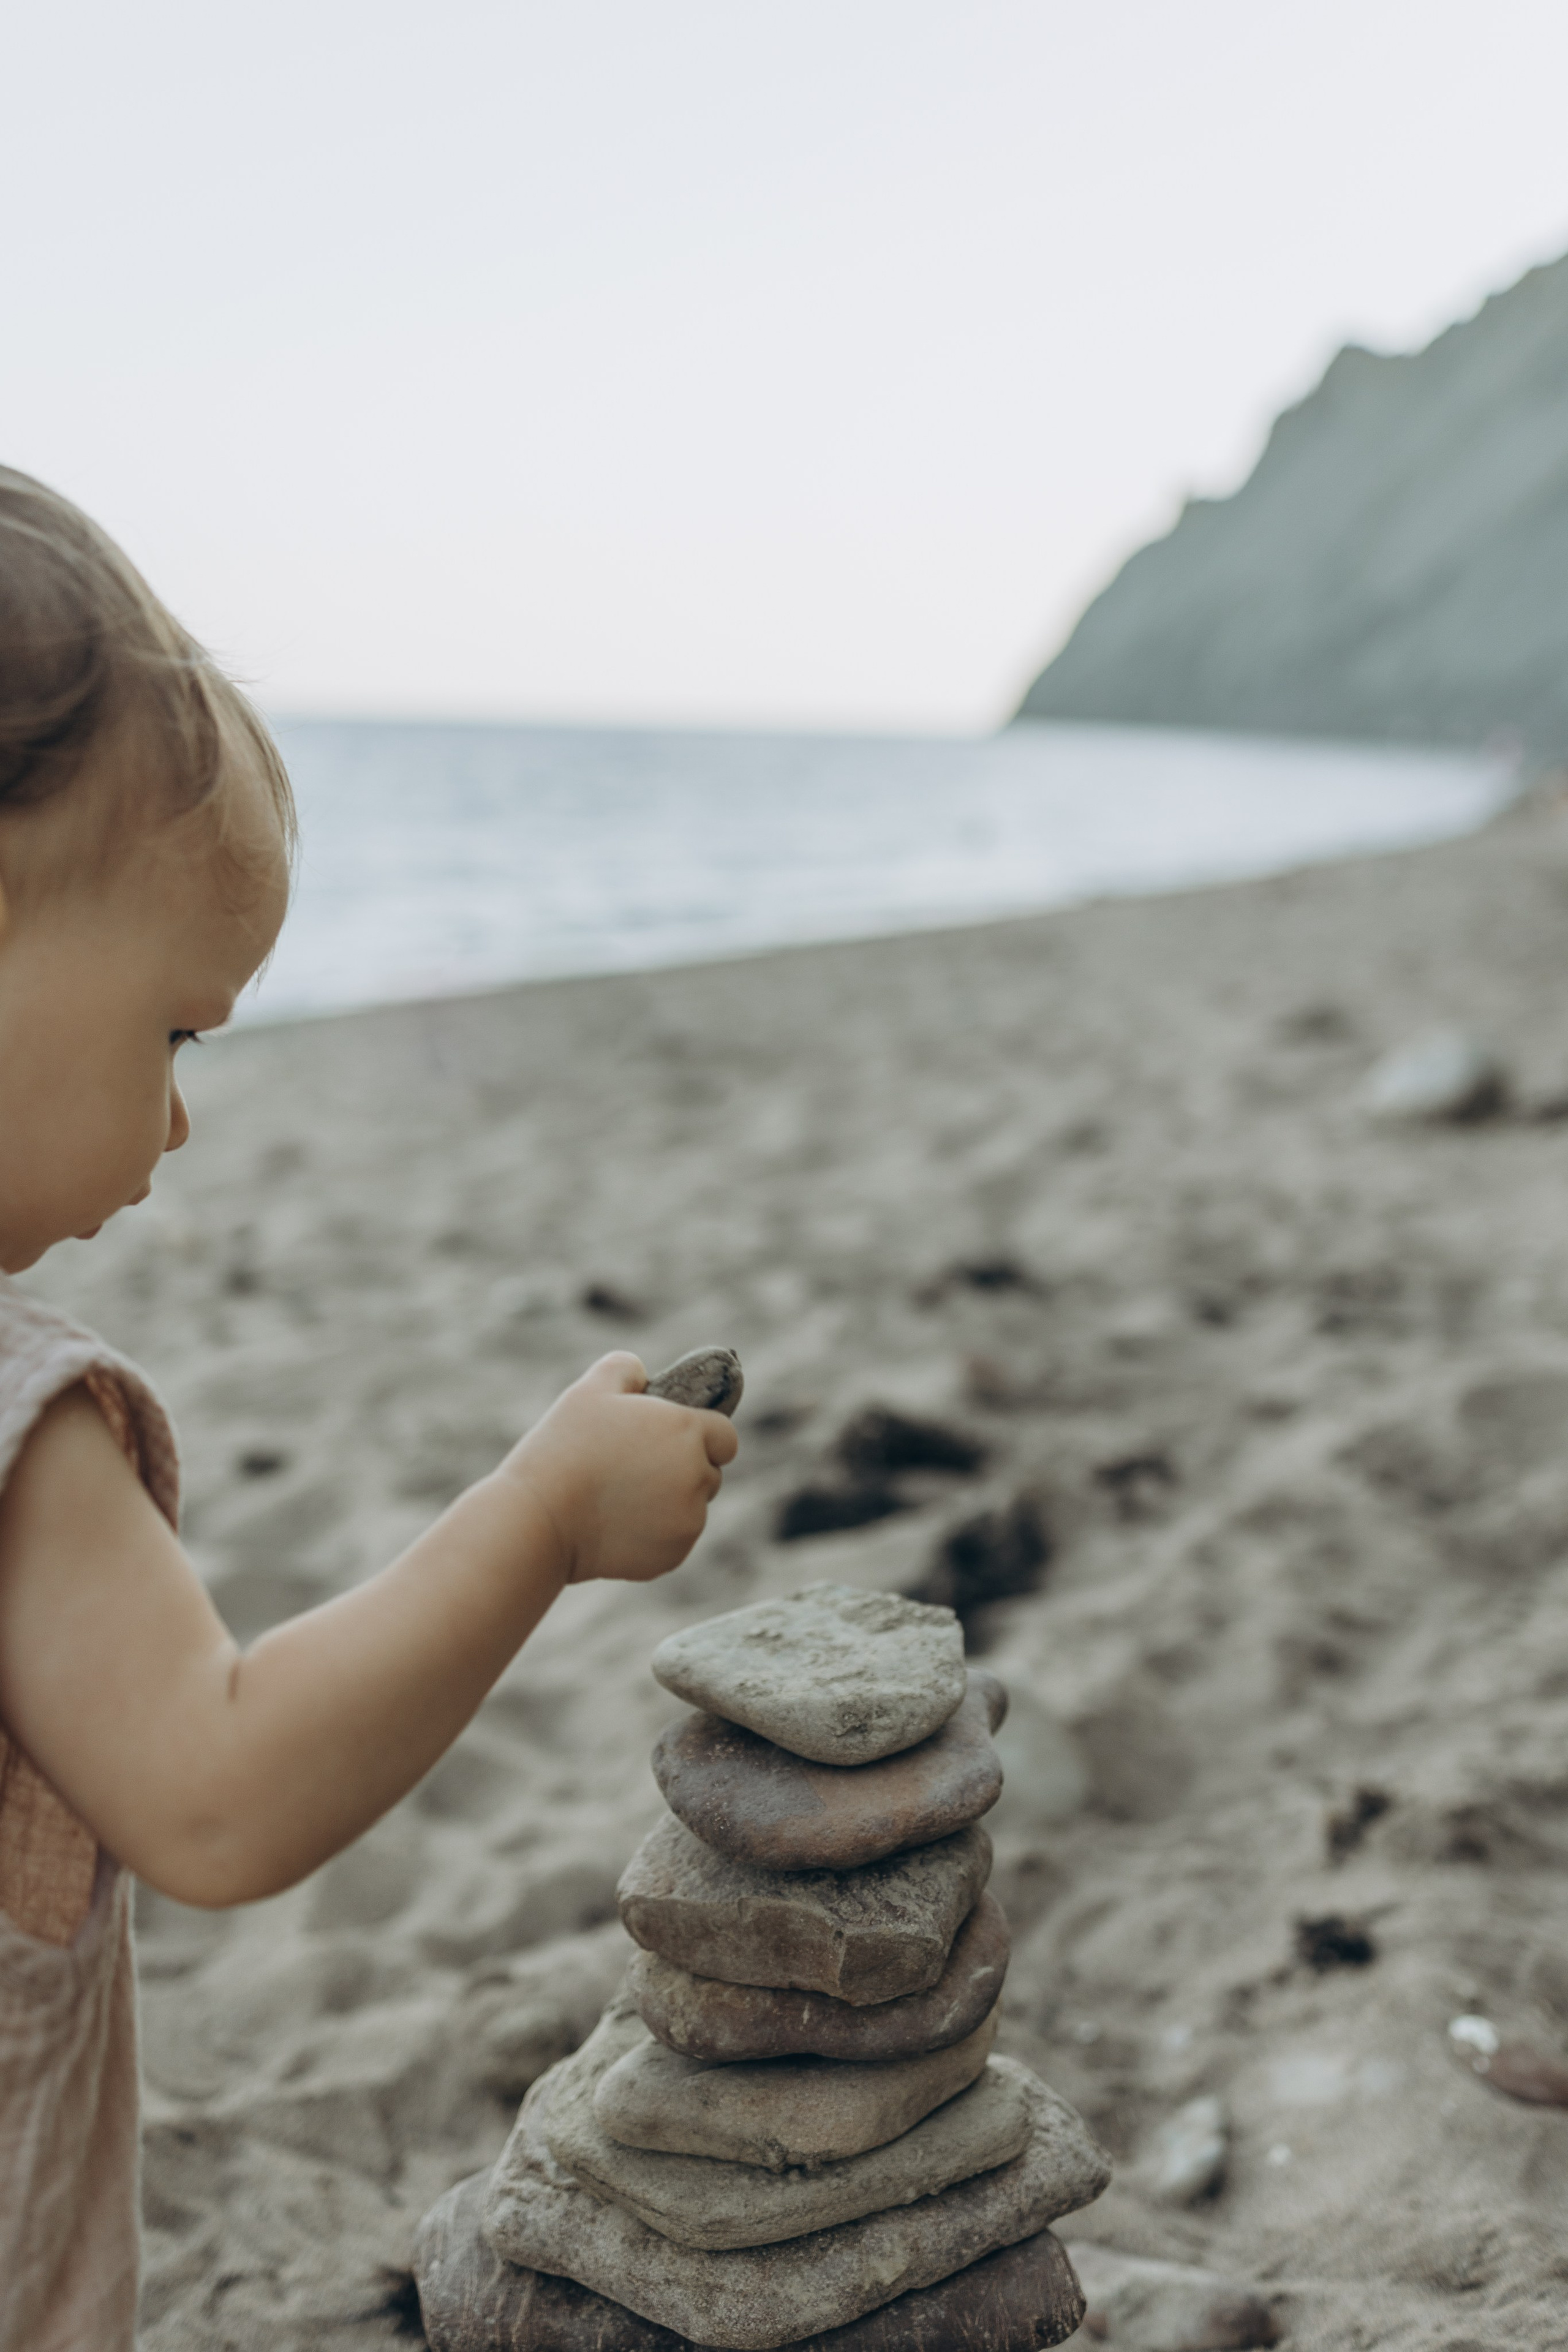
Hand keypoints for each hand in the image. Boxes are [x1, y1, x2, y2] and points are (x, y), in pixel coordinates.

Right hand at [497, 1353, 738, 1585]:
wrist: (541, 1517)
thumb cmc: (565, 1447)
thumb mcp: (591, 1389)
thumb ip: (626, 1369)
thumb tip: (642, 1374)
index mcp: (686, 1431)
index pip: (725, 1436)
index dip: (701, 1437)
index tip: (669, 1442)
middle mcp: (698, 1477)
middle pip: (709, 1474)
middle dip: (683, 1471)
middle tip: (635, 1470)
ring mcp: (688, 1521)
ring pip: (692, 1510)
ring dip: (669, 1504)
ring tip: (619, 1499)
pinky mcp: (673, 1556)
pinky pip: (674, 1542)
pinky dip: (654, 1536)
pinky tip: (616, 1525)